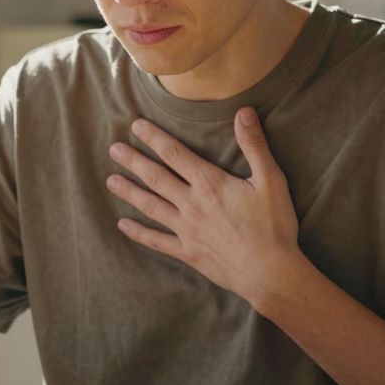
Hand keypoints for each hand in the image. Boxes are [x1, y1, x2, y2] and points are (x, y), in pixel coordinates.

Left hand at [105, 107, 300, 304]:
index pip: (174, 154)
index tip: (135, 126)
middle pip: (156, 178)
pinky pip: (157, 241)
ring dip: (130, 192)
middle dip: (133, 161)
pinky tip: (123, 225)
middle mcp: (192, 204)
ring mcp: (187, 230)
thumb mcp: (271, 180)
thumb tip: (243, 111)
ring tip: (111, 181)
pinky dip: (139, 233)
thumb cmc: (273, 226)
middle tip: (113, 149)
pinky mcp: (188, 253)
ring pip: (151, 206)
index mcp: (210, 183)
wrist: (270, 272)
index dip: (154, 138)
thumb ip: (254, 145)